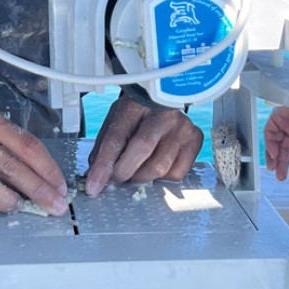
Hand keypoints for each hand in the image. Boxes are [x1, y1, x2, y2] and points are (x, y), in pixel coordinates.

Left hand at [84, 95, 203, 195]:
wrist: (163, 102)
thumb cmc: (136, 116)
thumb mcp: (115, 124)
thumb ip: (104, 150)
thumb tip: (95, 180)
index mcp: (135, 106)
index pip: (116, 137)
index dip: (104, 165)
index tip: (93, 186)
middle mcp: (162, 114)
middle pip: (141, 149)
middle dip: (124, 172)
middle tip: (117, 178)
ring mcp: (181, 127)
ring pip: (159, 167)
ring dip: (142, 177)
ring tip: (136, 170)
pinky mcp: (195, 140)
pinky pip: (176, 173)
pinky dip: (162, 178)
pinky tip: (156, 164)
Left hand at [264, 106, 288, 181]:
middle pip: (285, 150)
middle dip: (283, 164)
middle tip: (281, 177)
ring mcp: (284, 124)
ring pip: (276, 144)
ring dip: (274, 158)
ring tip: (275, 171)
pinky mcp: (276, 117)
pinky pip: (270, 133)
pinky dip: (270, 144)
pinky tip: (274, 154)